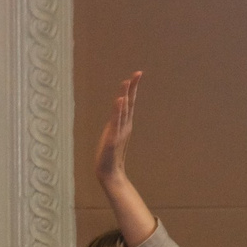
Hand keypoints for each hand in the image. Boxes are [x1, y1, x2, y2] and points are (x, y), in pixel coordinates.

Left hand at [91, 71, 141, 190]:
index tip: (137, 74)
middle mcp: (123, 126)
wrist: (109, 174)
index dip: (132, 88)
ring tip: (126, 83)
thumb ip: (117, 126)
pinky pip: (115, 124)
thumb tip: (119, 116)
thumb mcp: (114, 136)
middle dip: (132, 88)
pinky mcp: (112, 140)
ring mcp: (118, 133)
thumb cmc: (110, 156)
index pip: (129, 103)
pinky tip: (119, 102)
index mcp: (124, 124)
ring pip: (122, 112)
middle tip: (137, 73)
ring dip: (124, 96)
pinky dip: (117, 112)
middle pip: (129, 103)